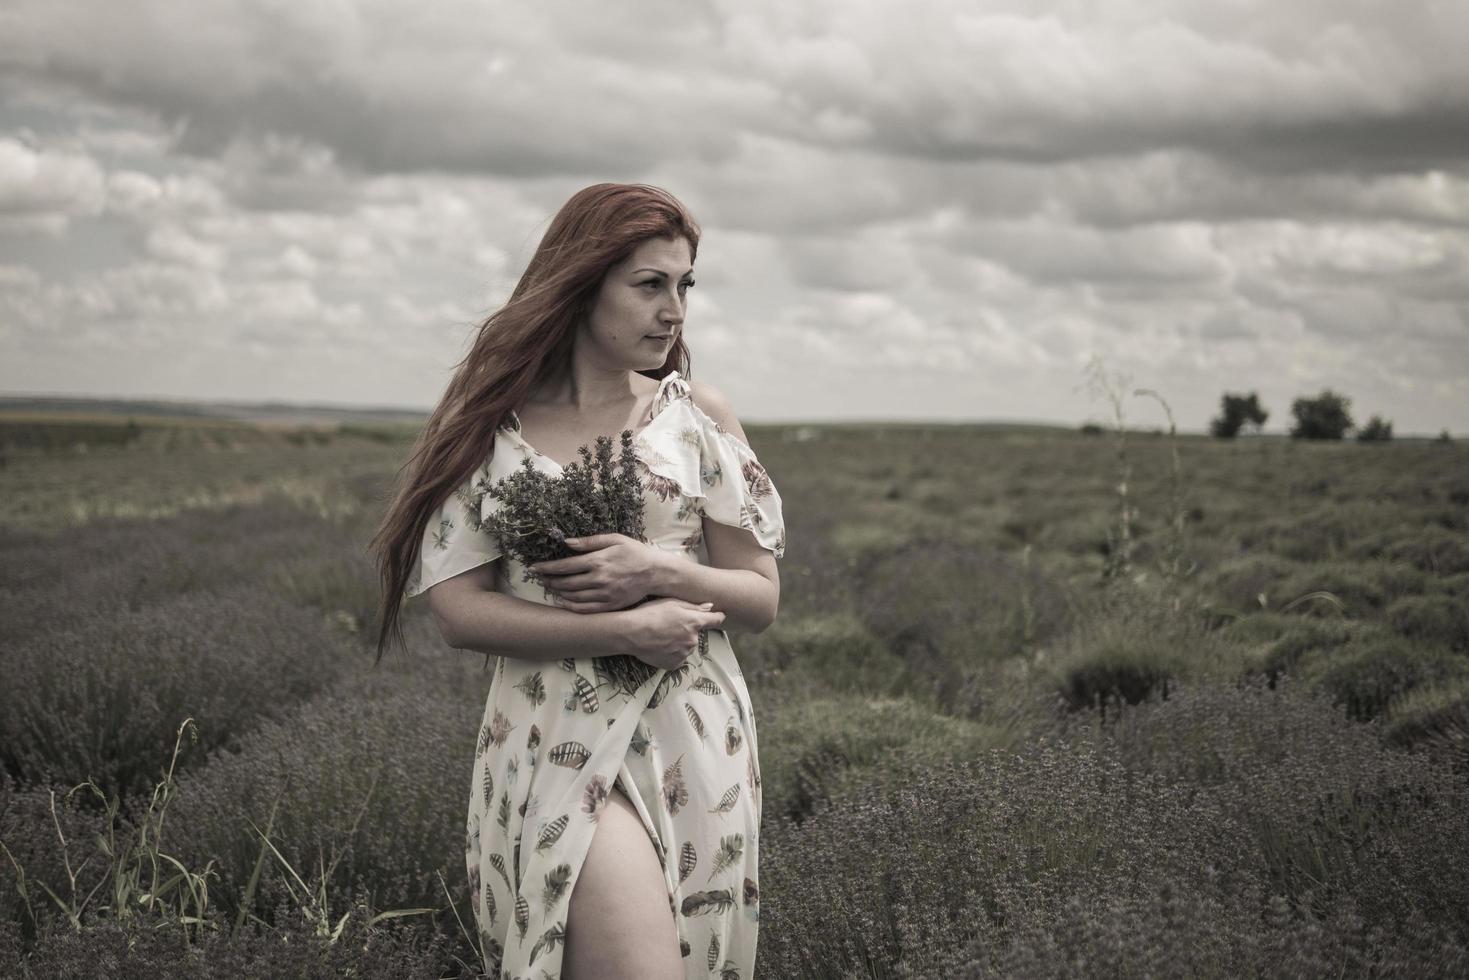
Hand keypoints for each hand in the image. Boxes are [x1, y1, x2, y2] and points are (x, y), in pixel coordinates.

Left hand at [531, 533, 668, 613]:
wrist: (655, 573)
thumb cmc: (634, 552)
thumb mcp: (614, 539)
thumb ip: (590, 541)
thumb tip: (567, 542)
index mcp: (598, 561)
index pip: (565, 566)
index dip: (547, 567)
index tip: (534, 568)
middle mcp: (599, 579)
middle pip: (566, 583)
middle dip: (549, 580)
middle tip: (539, 578)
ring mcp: (604, 594)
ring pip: (573, 597)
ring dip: (558, 593)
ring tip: (550, 588)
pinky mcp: (609, 605)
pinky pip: (585, 609)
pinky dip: (570, 606)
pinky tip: (562, 602)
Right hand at [616, 597, 724, 669]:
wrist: (631, 633)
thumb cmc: (649, 613)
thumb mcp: (672, 603)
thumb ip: (694, 606)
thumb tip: (711, 607)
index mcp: (695, 622)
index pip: (715, 620)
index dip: (717, 617)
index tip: (718, 616)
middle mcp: (693, 639)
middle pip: (696, 635)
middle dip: (687, 631)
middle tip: (669, 626)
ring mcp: (684, 654)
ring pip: (686, 647)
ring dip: (679, 643)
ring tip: (661, 636)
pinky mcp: (674, 664)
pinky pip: (677, 658)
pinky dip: (671, 654)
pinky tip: (659, 646)